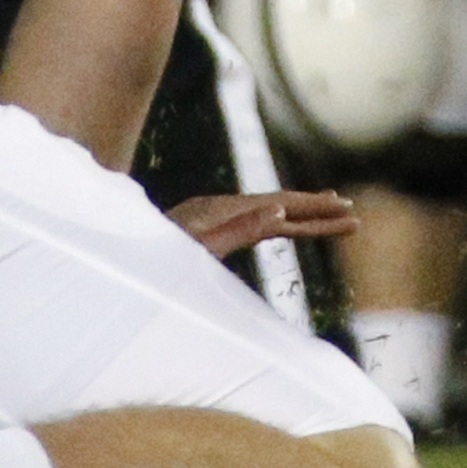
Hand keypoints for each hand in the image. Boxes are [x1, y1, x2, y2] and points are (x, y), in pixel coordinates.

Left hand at [170, 186, 356, 256]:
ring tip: (328, 208)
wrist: (116, 261)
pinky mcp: (204, 229)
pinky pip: (250, 221)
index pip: (282, 210)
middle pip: (277, 204)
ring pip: (265, 211)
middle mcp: (219, 209)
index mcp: (224, 213)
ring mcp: (211, 217)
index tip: (348, 214)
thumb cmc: (156, 263)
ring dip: (298, 211)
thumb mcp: (201, 250)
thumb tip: (280, 212)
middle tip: (351, 210)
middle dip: (315, 208)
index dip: (316, 213)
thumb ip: (241, 230)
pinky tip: (279, 222)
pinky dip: (275, 220)